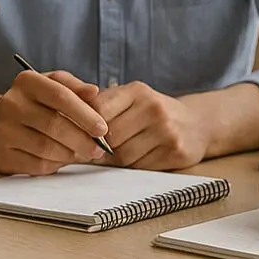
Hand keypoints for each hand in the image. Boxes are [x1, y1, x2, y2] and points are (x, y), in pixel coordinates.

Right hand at [0, 69, 108, 175]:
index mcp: (26, 82)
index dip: (85, 114)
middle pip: (54, 124)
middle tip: (98, 149)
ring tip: (81, 153)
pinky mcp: (1, 154)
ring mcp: (3, 130)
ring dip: (70, 154)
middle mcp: (11, 103)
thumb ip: (74, 88)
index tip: (102, 129)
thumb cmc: (32, 104)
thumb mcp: (51, 86)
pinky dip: (55, 165)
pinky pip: (37, 165)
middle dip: (82, 140)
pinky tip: (60, 159)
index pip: (60, 96)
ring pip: (47, 148)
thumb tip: (93, 91)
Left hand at [90, 81, 210, 169]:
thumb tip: (61, 115)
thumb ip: (99, 103)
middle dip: (100, 145)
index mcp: (138, 91)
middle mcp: (154, 108)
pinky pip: (141, 167)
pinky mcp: (176, 152)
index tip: (79, 132)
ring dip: (116, 158)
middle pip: (110, 136)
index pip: (99, 109)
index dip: (85, 125)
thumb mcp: (130, 98)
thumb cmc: (152, 112)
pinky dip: (134, 166)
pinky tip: (139, 156)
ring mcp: (167, 131)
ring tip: (120, 151)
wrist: (197, 124)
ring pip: (123, 155)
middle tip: (97, 147)